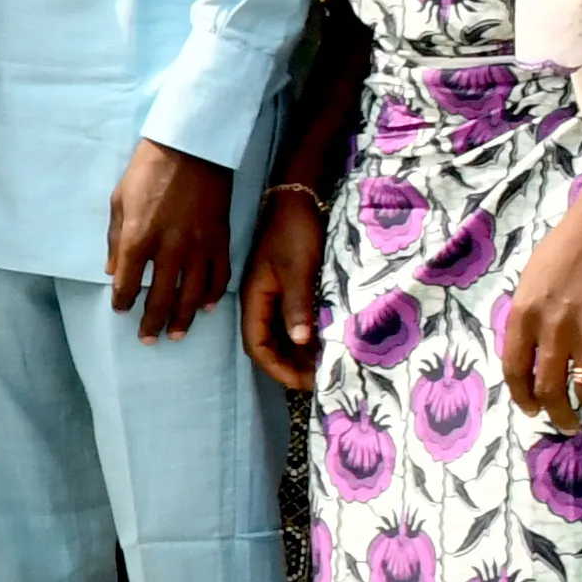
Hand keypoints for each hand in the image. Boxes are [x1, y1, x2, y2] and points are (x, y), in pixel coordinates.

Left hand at [106, 140, 235, 342]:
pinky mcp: (221, 239)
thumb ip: (115, 240)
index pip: (128, 282)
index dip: (123, 301)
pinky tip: (207, 308)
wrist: (192, 147)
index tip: (121, 311)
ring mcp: (199, 246)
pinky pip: (219, 276)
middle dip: (152, 322)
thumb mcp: (119, 201)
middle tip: (148, 339)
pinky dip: (214, 295)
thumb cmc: (148, 170)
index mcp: (139, 236)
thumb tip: (113, 272)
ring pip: (193, 294)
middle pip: (161, 296)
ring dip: (184, 318)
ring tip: (176, 335)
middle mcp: (170, 247)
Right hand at [241, 185, 331, 392]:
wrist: (299, 199)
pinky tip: (326, 342)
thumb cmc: (295, 232)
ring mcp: (275, 296)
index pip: (258, 346)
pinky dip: (307, 337)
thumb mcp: (296, 269)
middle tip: (321, 379)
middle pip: (269, 346)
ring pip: (282, 336)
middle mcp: (261, 302)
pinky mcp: (290, 290)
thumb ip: (296, 305)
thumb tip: (302, 342)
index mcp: (255, 299)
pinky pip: (293, 322)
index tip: (305, 383)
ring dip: (300, 354)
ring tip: (326, 365)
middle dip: (291, 366)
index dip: (278, 368)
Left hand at [500, 164, 581, 432]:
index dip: (523, 397)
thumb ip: (528, 319)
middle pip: (549, 389)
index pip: (514, 370)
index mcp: (524, 317)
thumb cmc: (565, 248)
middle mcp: (552, 331)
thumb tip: (530, 352)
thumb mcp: (530, 283)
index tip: (533, 410)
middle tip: (567, 427)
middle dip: (557, 415)